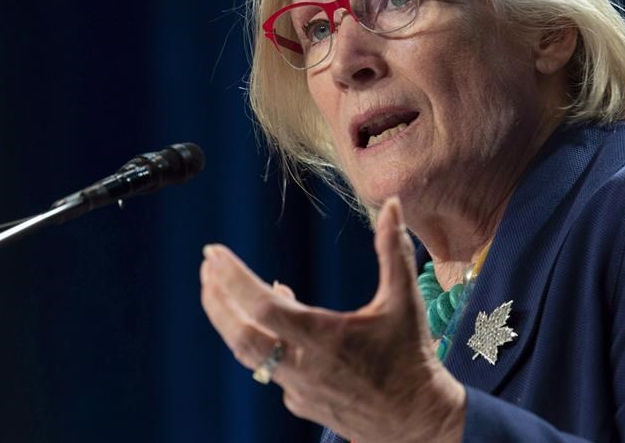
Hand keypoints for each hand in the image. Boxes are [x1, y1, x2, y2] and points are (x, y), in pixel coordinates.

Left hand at [199, 197, 465, 442]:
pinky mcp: (301, 403)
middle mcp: (303, 367)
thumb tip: (392, 204)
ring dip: (231, 320)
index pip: (262, 307)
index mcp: (325, 338)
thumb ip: (393, 250)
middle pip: (240, 335)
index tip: (214, 253)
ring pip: (250, 354)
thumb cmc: (412, 359)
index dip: (233, 279)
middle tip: (206, 267)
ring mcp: (298, 390)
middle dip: (216, 300)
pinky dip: (262, 339)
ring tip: (219, 289)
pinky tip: (272, 321)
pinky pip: (271, 368)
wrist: (418, 423)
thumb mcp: (405, 301)